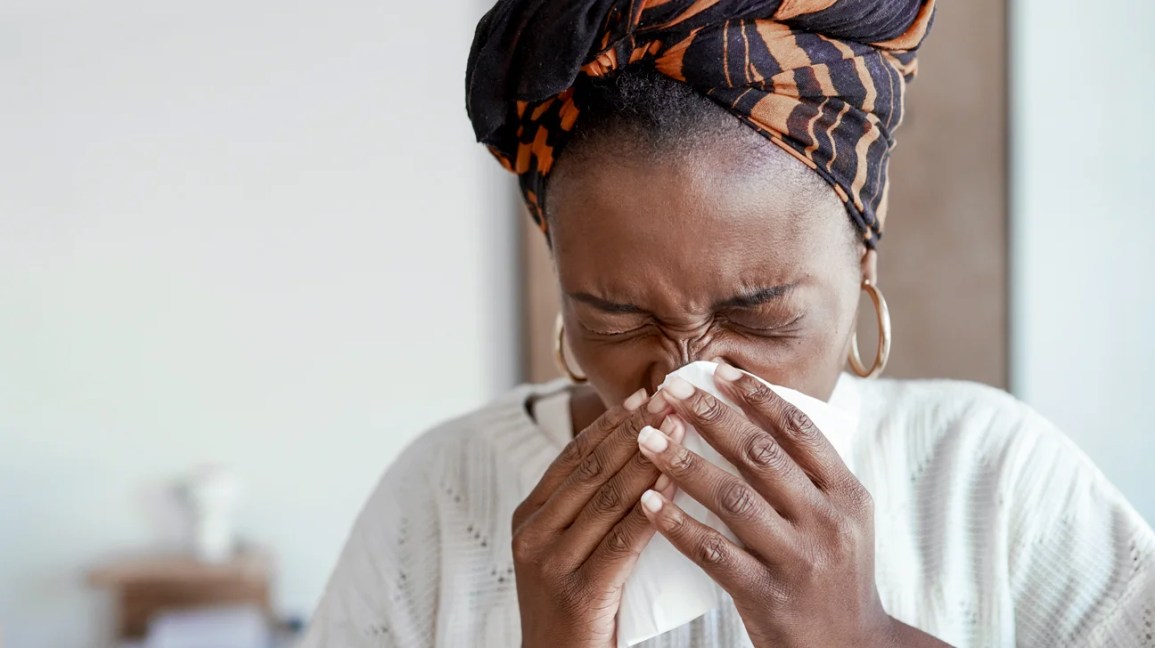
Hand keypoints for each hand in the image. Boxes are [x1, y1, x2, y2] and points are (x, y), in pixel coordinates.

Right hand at [512, 389, 682, 647]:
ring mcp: (550, 564)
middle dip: (635, 428)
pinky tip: (675, 482)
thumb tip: (639, 462)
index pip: (574, 456)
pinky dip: (651, 506)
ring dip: (648, 456)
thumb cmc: (577, 614)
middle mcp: (532, 534)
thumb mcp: (568, 554)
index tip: (647, 395)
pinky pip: (622, 539)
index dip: (612, 422)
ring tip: (681, 426)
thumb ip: (588, 514)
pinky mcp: (578, 593)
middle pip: (591, 467)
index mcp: (528, 518)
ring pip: (607, 496)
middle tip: (672, 396)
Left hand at [634, 363, 949, 647]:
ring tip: (645, 437)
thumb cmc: (833, 573)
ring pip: (732, 498)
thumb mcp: (843, 518)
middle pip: (761, 455)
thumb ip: (809, 473)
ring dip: (684, 463)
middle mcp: (826, 521)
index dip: (756, 396)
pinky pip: (713, 552)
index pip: (799, 429)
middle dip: (711, 416)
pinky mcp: (766, 595)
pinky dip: (677, 524)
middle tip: (670, 390)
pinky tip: (647, 503)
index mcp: (847, 494)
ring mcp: (797, 559)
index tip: (716, 370)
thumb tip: (757, 410)